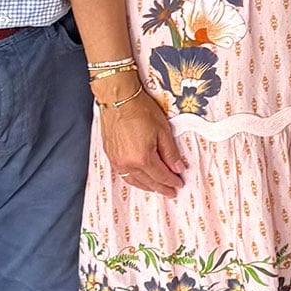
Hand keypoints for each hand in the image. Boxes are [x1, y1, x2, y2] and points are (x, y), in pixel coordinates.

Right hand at [99, 77, 187, 195]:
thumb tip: (178, 168)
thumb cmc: (141, 110)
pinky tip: (140, 179)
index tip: (179, 184)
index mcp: (142, 158)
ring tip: (158, 188)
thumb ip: (170, 152)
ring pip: (135, 181)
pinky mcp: (111, 156)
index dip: (171, 182)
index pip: (161, 176)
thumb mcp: (163, 130)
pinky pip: (124, 175)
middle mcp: (128, 164)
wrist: (118, 99)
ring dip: (148, 186)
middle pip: (148, 182)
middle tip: (171, 192)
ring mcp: (117, 162)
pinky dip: (135, 179)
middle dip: (161, 188)